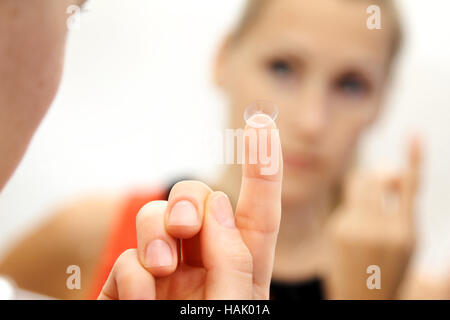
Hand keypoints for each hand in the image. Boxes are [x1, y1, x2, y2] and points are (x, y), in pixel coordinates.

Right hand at [98, 114, 282, 298]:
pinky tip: (140, 303)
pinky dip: (131, 277)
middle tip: (185, 225)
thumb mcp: (233, 310)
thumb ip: (233, 262)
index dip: (262, 170)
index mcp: (241, 273)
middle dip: (188, 201)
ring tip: (160, 269)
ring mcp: (164, 273)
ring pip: (155, 219)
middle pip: (198, 203)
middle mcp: (204, 267)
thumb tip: (220, 206)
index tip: (262, 124)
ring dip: (155, 235)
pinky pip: (126, 259)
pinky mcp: (127, 285)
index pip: (258, 215)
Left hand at [324, 136, 421, 298]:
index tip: (415, 136)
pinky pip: (348, 202)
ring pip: (359, 185)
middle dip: (380, 176)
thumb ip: (401, 204)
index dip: (413, 159)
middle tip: (387, 182)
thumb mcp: (408, 240)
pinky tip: (361, 220)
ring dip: (368, 184)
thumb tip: (390, 171)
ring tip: (376, 200)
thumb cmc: (390, 268)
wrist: (362, 298)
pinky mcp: (335, 229)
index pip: (409, 186)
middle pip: (374, 178)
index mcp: (404, 232)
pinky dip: (357, 203)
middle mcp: (377, 228)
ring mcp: (352, 228)